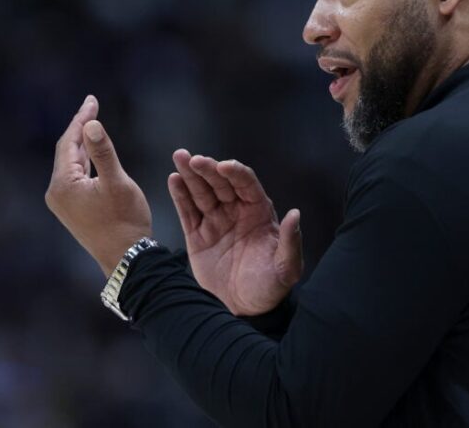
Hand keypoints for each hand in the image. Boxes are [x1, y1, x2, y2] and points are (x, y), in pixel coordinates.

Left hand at [45, 95, 151, 276]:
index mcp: (63, 184)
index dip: (81, 119)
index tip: (92, 100)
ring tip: (93, 124)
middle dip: (80, 128)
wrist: (126, 258)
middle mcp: (57, 193)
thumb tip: (91, 124)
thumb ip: (103, 151)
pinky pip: (76, 177)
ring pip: (72, 165)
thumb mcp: (117, 182)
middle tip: (93, 105)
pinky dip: (86, 162)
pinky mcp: (73, 210)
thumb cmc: (125, 220)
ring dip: (83, 145)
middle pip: (67, 151)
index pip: (68, 142)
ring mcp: (63, 203)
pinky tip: (93, 154)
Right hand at [168, 150, 301, 315]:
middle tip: (195, 159)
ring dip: (191, 175)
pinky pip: (188, 211)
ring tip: (180, 158)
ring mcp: (216, 222)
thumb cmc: (270, 287)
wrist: (245, 310)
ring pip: (202, 192)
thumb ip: (290, 241)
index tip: (224, 166)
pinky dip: (180, 195)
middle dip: (209, 169)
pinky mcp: (198, 236)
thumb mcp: (286, 267)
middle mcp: (236, 212)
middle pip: (221, 184)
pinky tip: (174, 179)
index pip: (247, 185)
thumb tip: (295, 213)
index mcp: (259, 213)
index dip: (236, 173)